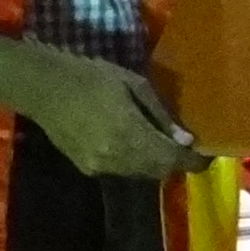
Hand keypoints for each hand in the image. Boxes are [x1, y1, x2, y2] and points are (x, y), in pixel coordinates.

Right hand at [23, 54, 206, 179]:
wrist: (43, 87)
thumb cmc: (92, 77)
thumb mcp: (134, 85)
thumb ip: (161, 115)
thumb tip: (185, 139)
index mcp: (130, 134)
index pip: (172, 159)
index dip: (193, 162)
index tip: (207, 156)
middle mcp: (117, 158)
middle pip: (159, 170)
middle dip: (175, 161)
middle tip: (184, 145)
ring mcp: (100, 166)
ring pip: (141, 173)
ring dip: (155, 162)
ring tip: (159, 141)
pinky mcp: (87, 169)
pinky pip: (121, 170)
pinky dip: (133, 161)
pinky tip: (130, 141)